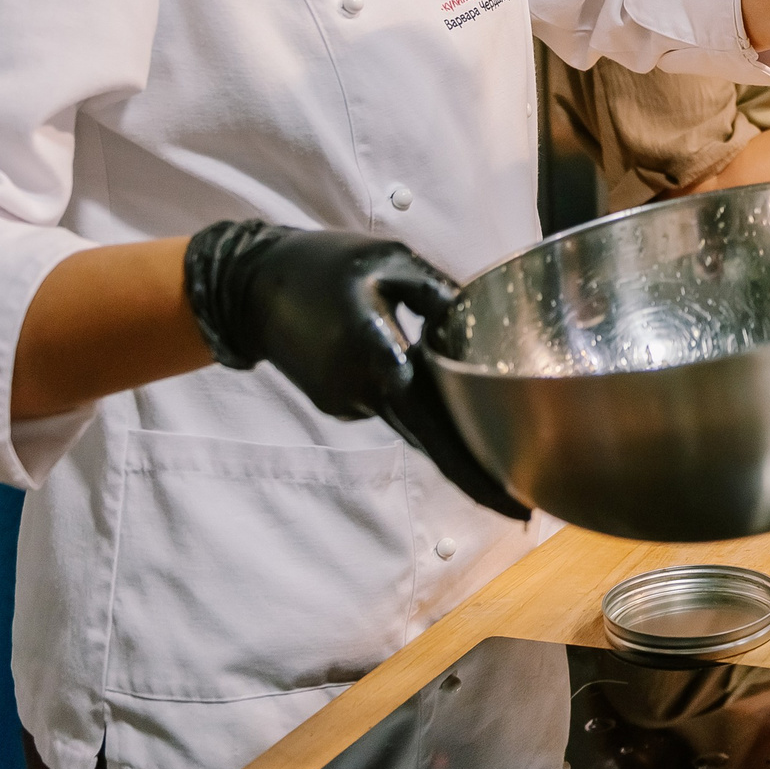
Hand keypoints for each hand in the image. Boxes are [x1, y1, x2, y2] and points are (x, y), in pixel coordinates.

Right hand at [182, 222, 528, 518]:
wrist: (248, 287)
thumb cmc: (322, 265)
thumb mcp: (389, 261)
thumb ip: (438, 293)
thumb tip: (480, 315)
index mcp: (379, 358)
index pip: (438, 430)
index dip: (477, 472)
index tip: (516, 505)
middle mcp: (362, 393)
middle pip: (430, 442)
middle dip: (476, 473)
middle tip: (521, 507)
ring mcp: (346, 403)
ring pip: (411, 417)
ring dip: (442, 414)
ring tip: (459, 390)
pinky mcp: (337, 403)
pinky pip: (388, 402)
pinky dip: (409, 391)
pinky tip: (408, 354)